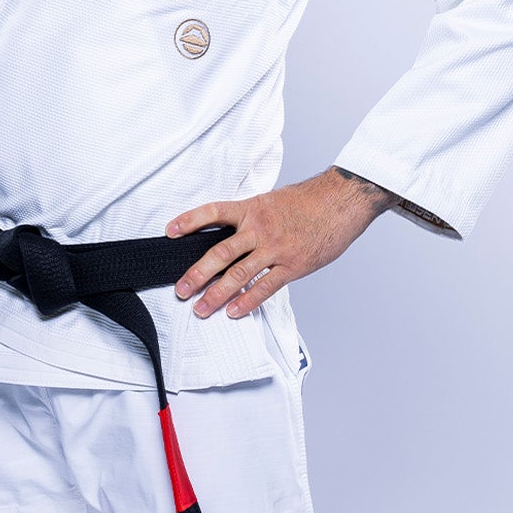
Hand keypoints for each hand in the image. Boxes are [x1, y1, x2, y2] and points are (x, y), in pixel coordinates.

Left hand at [167, 168, 397, 318]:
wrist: (342, 200)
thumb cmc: (310, 201)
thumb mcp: (273, 200)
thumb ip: (252, 217)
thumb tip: (232, 234)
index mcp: (252, 208)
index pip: (213, 212)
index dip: (189, 221)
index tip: (170, 231)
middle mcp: (260, 228)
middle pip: (220, 252)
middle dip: (197, 274)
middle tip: (181, 290)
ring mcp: (276, 248)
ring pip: (239, 274)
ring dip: (216, 294)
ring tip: (201, 309)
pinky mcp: (293, 265)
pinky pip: (265, 287)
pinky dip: (247, 301)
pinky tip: (234, 311)